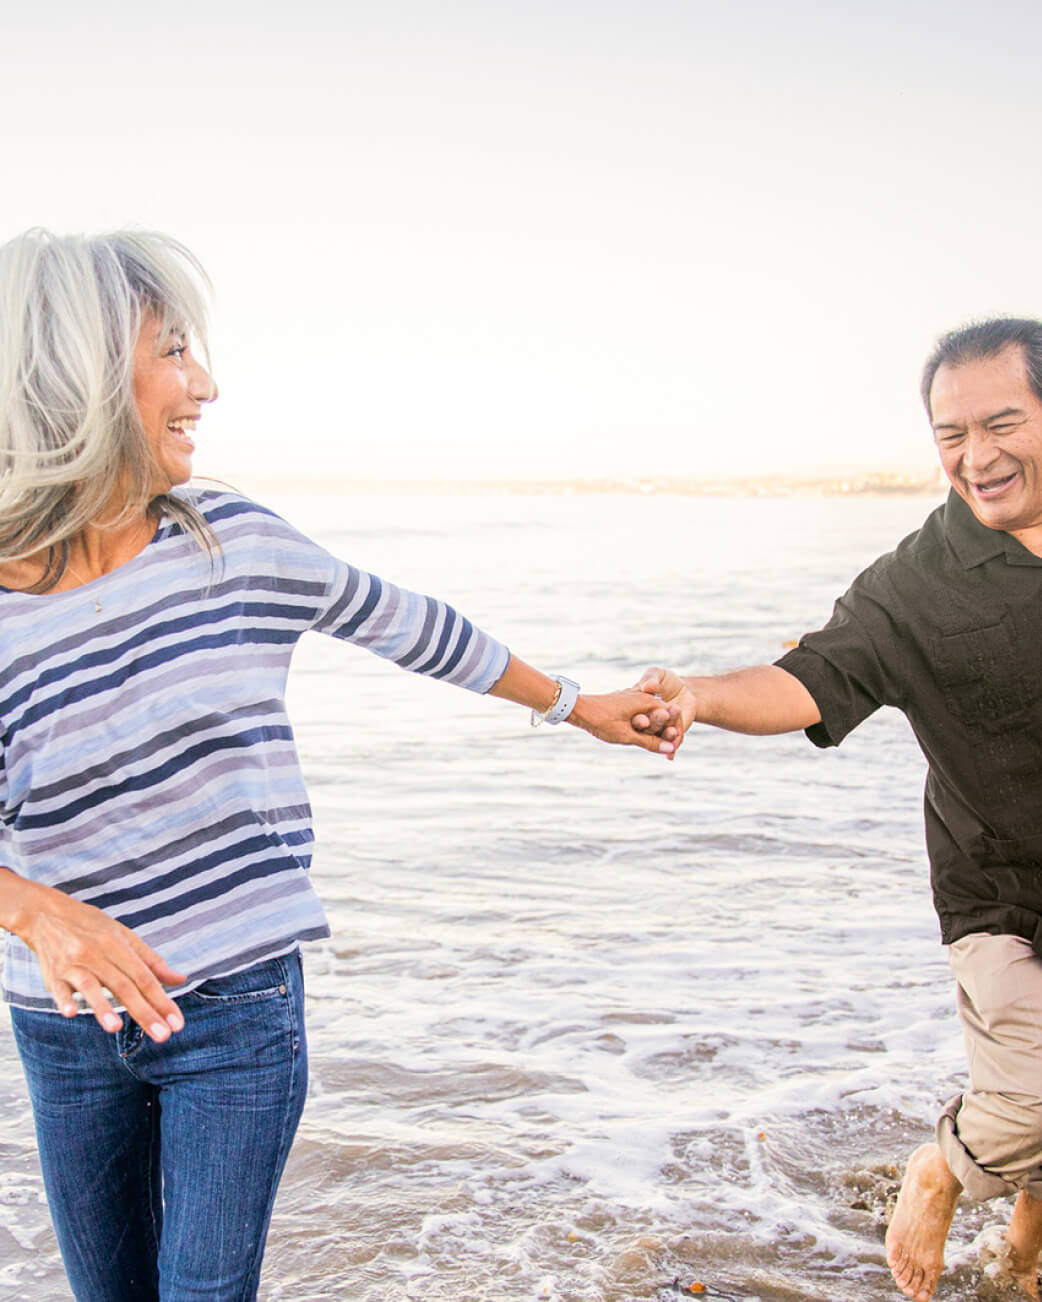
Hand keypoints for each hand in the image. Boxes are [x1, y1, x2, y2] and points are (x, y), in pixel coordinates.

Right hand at [6, 875, 185, 1040]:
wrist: (46, 914)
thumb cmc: (91, 927)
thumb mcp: (124, 936)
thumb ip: (151, 961)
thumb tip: (180, 979)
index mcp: (118, 945)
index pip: (144, 978)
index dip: (162, 1001)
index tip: (177, 1024)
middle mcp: (97, 955)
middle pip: (123, 987)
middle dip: (144, 1012)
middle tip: (163, 1036)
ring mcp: (73, 964)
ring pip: (90, 987)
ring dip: (102, 1007)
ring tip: (116, 1028)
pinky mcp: (52, 974)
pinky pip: (58, 988)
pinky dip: (64, 1000)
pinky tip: (71, 1013)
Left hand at [568, 690, 681, 756]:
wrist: (577, 708)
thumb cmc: (600, 721)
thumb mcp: (626, 735)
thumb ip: (649, 742)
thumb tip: (670, 749)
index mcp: (646, 701)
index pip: (671, 716)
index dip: (676, 732)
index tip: (676, 748)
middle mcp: (642, 696)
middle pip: (662, 715)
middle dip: (667, 732)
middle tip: (670, 751)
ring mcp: (632, 698)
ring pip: (651, 714)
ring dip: (656, 729)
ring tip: (658, 746)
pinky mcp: (624, 702)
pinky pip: (641, 714)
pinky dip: (645, 725)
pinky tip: (642, 737)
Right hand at [630, 667, 696, 737]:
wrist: (684, 689)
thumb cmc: (665, 679)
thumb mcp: (657, 674)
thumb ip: (651, 678)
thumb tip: (647, 686)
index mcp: (638, 708)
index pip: (636, 715)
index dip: (639, 718)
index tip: (643, 720)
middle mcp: (647, 720)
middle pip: (649, 727)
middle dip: (655, 724)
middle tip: (663, 718)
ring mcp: (660, 729)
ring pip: (661, 735)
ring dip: (665, 735)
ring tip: (672, 732)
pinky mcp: (672, 733)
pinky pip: (672, 741)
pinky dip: (673, 744)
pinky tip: (674, 747)